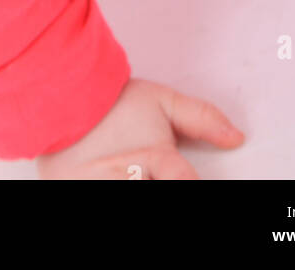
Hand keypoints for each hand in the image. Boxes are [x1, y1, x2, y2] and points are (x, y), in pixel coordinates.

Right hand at [34, 77, 244, 179]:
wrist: (60, 96)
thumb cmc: (109, 103)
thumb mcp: (160, 101)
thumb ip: (200, 118)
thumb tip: (235, 136)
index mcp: (156, 160)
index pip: (188, 184)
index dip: (190, 180)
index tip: (186, 176)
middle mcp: (133, 181)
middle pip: (166, 189)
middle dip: (157, 179)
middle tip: (149, 171)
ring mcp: (105, 189)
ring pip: (135, 194)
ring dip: (138, 183)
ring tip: (136, 173)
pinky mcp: (79, 194)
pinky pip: (97, 198)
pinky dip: (113, 185)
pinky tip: (121, 177)